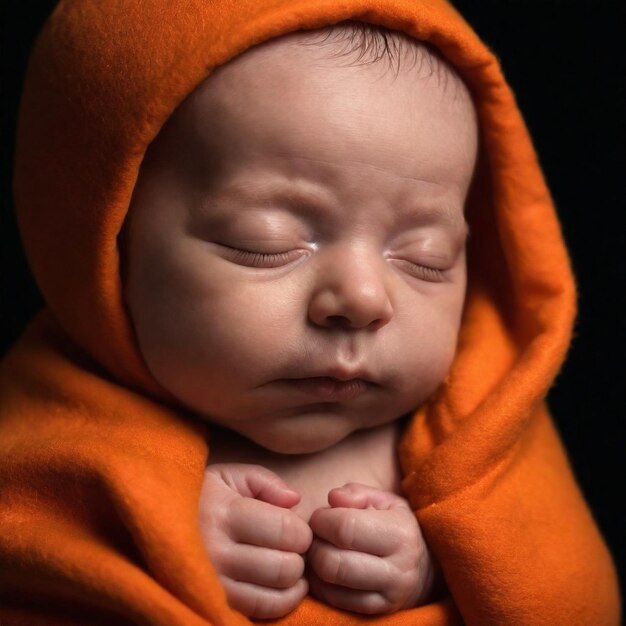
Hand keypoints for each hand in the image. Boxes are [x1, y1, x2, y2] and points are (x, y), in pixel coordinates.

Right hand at [199, 463, 312, 618]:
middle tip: (291, 547)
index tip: (294, 526)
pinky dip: (281, 601)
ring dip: (292, 580)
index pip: (286, 530)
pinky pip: (260, 611)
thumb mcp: (228, 476)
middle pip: (285, 566)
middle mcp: (216, 551)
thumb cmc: (201, 497)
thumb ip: (265, 481)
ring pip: (276, 592)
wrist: (152, 523)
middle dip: (299, 555)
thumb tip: (294, 500)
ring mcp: (212, 583)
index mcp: (224, 512)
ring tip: (285, 563)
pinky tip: (279, 584)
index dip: (301, 530)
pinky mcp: (212, 603)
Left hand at [307, 483, 435, 613]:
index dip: (322, 519)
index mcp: (400, 534)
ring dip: (315, 565)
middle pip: (333, 561)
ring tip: (322, 550)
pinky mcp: (376, 612)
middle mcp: (398, 570)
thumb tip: (333, 499)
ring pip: (330, 584)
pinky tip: (326, 569)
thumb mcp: (384, 500)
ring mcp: (388, 596)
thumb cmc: (396, 526)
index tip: (322, 516)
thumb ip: (357, 493)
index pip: (345, 527)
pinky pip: (334, 601)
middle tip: (318, 535)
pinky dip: (321, 584)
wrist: (425, 569)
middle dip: (315, 544)